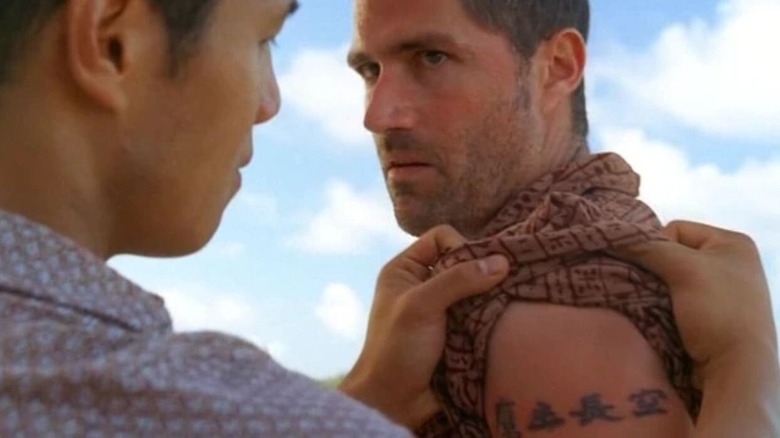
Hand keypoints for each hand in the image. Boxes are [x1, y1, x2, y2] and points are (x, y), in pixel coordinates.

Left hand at [339, 225, 508, 427]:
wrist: (394, 403)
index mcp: (405, 270)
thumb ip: (458, 279)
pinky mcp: (460, 333)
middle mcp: (425, 284)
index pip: (442, 237)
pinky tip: (507, 320)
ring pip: (478, 290)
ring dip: (492, 298)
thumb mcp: (421, 306)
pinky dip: (494, 317)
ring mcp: (443, 310)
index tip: (473, 271)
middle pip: (464, 262)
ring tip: (508, 304)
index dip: (461, 247)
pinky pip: (484, 314)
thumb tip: (502, 261)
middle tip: (504, 285)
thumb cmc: (396, 350)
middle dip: (483, 273)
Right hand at [612, 220, 777, 380]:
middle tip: (643, 286)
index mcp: (732, 244)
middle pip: (669, 255)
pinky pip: (672, 301)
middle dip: (652, 270)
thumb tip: (611, 236)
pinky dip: (660, 306)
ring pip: (667, 280)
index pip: (676, 229)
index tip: (653, 271)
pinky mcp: (707, 316)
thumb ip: (648, 247)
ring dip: (653, 290)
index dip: (657, 246)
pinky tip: (656, 315)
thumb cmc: (719, 310)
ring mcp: (719, 292)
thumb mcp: (685, 269)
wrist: (736, 369)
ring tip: (648, 302)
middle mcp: (728, 263)